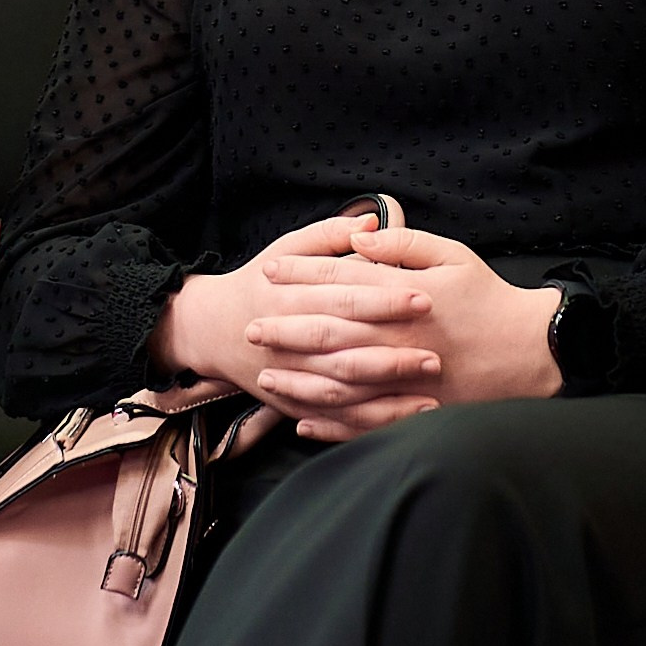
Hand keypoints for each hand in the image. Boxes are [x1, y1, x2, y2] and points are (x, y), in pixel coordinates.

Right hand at [151, 213, 441, 440]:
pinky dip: (367, 422)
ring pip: (340, 392)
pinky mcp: (293, 404)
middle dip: (390, 354)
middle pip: (344, 349)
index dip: (383, 300)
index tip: (425, 298)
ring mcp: (290, 378)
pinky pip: (334, 419)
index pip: (344, 298)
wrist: (210, 328)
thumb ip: (328, 234)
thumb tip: (370, 223)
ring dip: (384, 396)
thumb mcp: (285, 248)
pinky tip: (402, 418)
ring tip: (430, 394)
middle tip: (435, 355)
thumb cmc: (257, 282)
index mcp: (289, 297)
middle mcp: (288, 340)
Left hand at [254, 228, 561, 439]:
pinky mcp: (412, 411)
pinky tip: (301, 420)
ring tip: (265, 373)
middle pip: (327, 333)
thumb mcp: (453, 255)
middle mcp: (395, 340)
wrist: (532, 351)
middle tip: (250, 325)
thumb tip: (359, 235)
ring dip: (297, 378)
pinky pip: (361, 423)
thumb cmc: (489, 299)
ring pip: (336, 383)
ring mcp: (401, 381)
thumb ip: (403, 243)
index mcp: (401, 298)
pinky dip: (329, 424)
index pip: (338, 282)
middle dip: (285, 328)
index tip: (270, 271)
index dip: (300, 275)